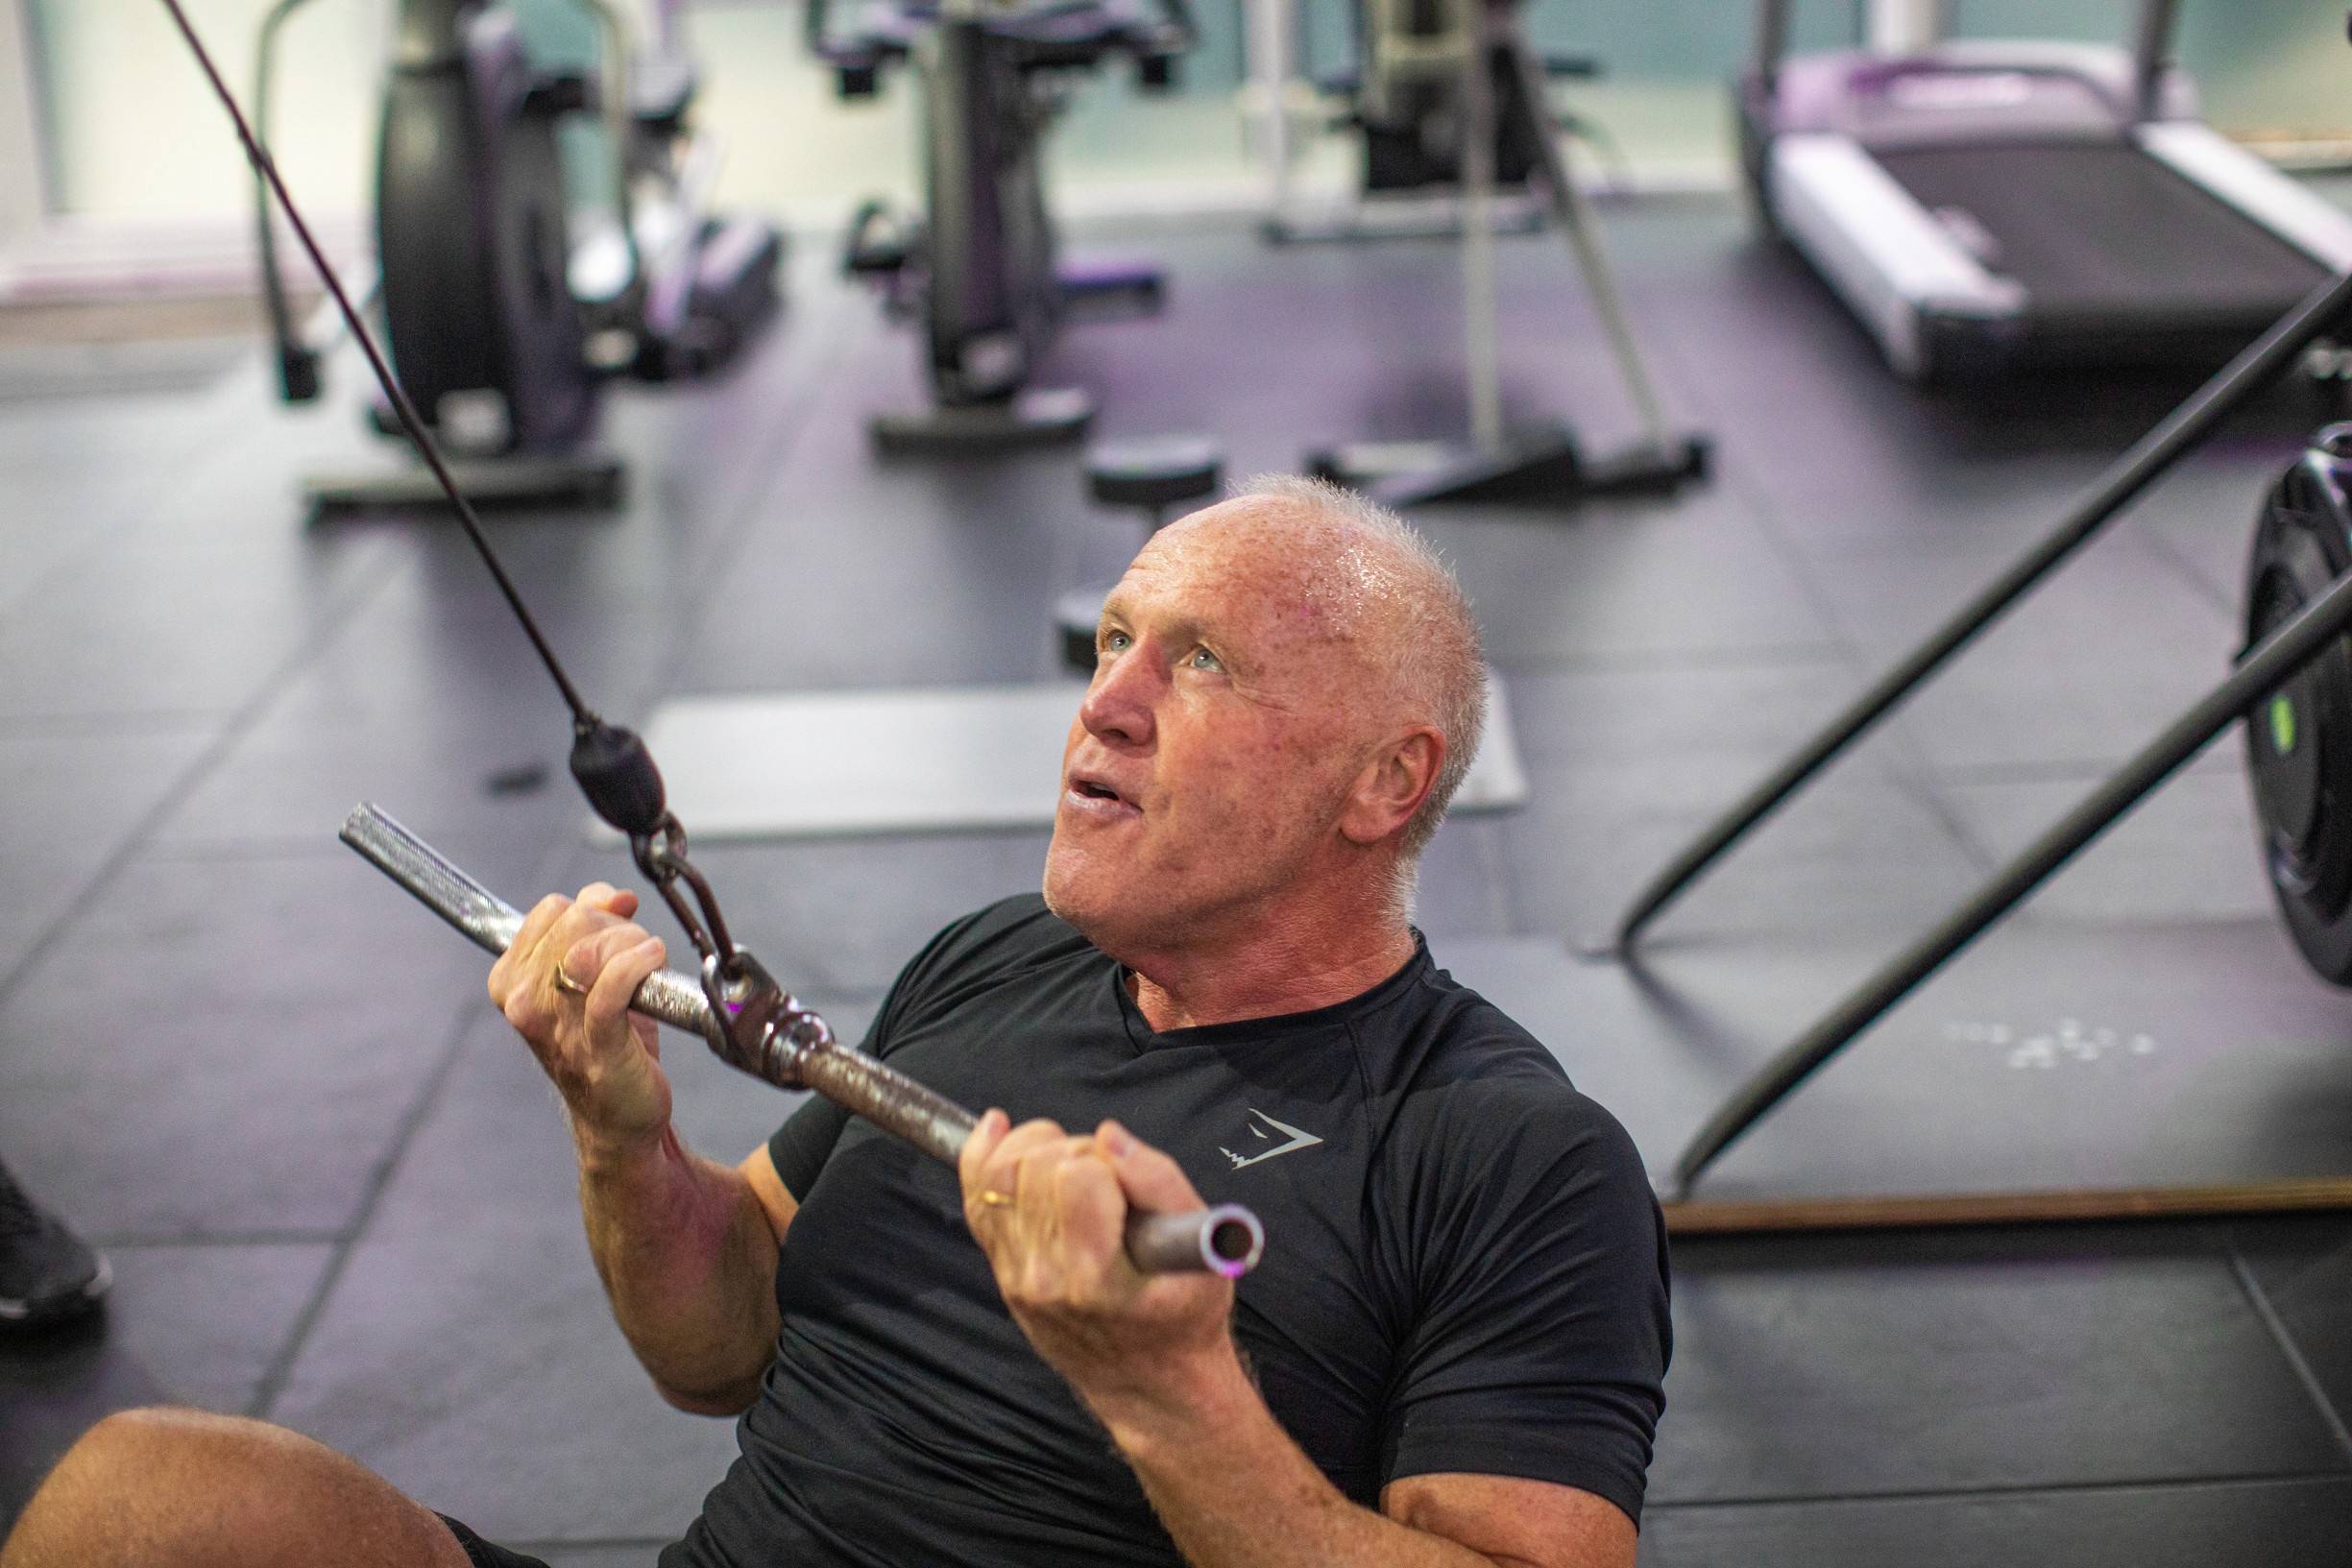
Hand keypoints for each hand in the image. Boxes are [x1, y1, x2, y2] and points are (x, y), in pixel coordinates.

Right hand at [487, 884, 672, 1160]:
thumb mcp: (593, 975)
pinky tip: (654, 962)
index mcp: (510, 980)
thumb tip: (614, 895)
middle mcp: (523, 1001)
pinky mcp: (595, 1044)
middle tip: (636, 952)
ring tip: (647, 963)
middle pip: (576, 920)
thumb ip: (596, 925)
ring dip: (633, 944)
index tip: (615, 929)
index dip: (594, 909)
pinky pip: (613, 984)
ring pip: (592, 947)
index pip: (553, 909)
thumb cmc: (607, 1041)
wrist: (618, 1115)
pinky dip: (639, 963)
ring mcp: (555, 1024)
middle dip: (618, 926)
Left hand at [959, 1114, 1238, 1424]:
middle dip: (1075, 1151)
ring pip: (998, 1174)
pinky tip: (1001, 1131)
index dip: (1107, 1163)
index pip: (1077, 1177)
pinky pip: (975, 1197)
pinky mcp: (1002, 1270)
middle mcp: (1044, 1278)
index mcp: (1097, 1279)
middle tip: (1108, 1179)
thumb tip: (1110, 1136)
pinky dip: (984, 1155)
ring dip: (1037, 1151)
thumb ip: (1160, 1184)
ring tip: (1074, 1167)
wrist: (1149, 1383)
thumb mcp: (1207, 1253)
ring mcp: (1016, 1275)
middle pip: (1034, 1166)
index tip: (1130, 1186)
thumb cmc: (1183, 1317)